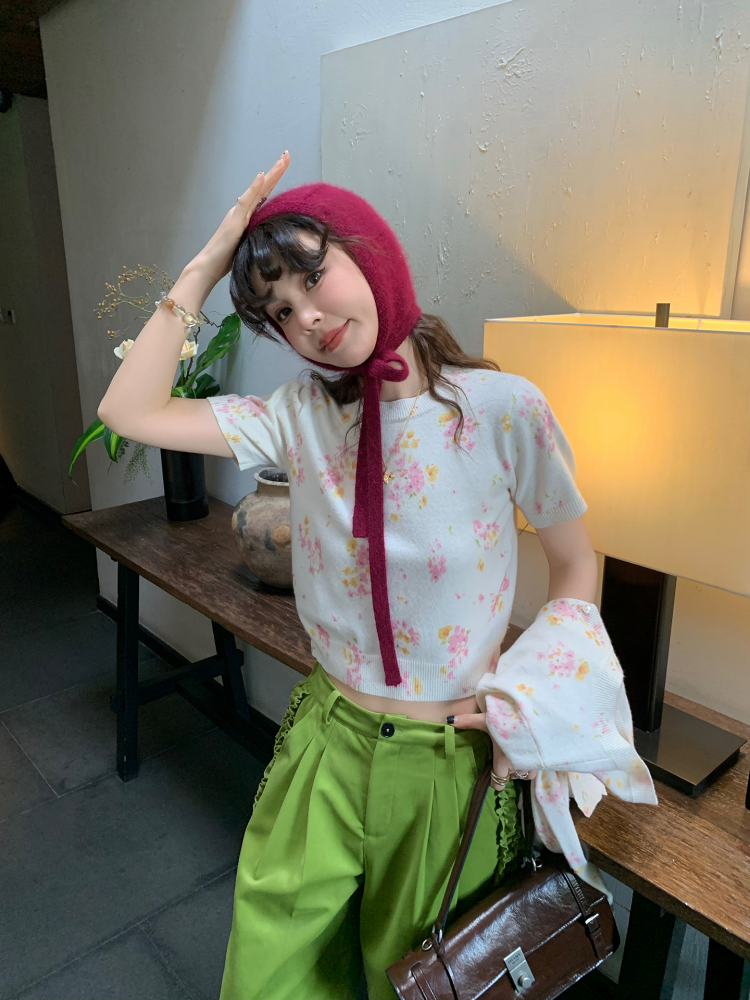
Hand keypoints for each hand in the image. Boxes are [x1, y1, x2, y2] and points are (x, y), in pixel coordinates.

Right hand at [190, 151, 290, 284]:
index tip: (285, 166)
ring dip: (270, 175)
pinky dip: (254, 188)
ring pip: (257, 190)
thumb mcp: (249, 245)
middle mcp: (242, 211)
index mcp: (247, 216)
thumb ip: (257, 237)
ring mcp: (238, 214)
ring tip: (281, 161)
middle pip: (263, 188)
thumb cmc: (227, 259)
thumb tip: (273, 239)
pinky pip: (245, 201)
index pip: (264, 195)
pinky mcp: (234, 220)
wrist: (208, 266)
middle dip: (276, 171)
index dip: (275, 181)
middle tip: (287, 155)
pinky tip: (261, 176)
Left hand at [449, 711, 537, 790]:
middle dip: (508, 769)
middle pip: (511, 777)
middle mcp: (518, 768)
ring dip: (520, 766)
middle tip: (504, 753)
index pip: (498, 784)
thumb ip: (468, 721)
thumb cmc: (509, 718)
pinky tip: (528, 750)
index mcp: (503, 762)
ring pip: (524, 775)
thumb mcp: (487, 719)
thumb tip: (449, 720)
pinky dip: (531, 763)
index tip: (493, 768)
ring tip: (516, 751)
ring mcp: (532, 765)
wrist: (536, 713)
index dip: (495, 779)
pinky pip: (536, 769)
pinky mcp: (543, 760)